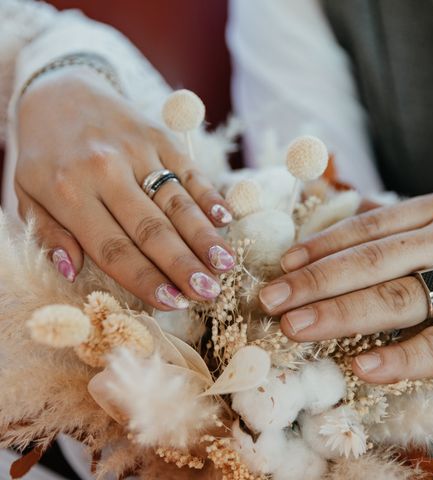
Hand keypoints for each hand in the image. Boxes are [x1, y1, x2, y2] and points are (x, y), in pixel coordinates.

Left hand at [16, 69, 234, 309]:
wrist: (60, 89)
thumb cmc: (44, 152)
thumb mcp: (26, 193)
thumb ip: (47, 233)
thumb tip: (72, 271)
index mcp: (68, 192)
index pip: (113, 248)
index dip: (145, 278)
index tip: (172, 302)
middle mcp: (106, 171)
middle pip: (152, 229)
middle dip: (183, 265)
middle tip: (208, 293)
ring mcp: (137, 151)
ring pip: (177, 203)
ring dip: (204, 237)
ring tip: (224, 265)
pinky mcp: (159, 135)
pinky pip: (188, 171)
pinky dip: (209, 196)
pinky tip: (226, 220)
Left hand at [259, 192, 432, 382]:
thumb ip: (409, 228)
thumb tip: (348, 233)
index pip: (367, 227)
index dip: (320, 247)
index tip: (281, 267)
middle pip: (371, 261)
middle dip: (314, 283)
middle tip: (270, 302)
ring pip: (399, 297)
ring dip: (341, 314)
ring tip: (297, 328)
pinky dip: (401, 356)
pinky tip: (364, 366)